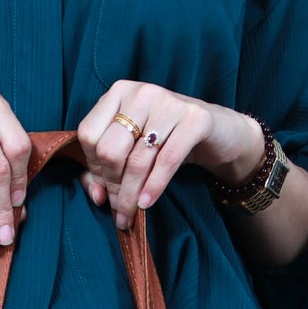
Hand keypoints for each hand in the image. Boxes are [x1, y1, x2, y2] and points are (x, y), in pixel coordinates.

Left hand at [76, 81, 264, 229]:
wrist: (218, 133)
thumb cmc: (168, 141)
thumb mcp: (134, 150)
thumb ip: (105, 170)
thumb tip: (97, 196)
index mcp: (119, 92)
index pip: (88, 135)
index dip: (94, 167)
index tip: (105, 187)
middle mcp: (141, 92)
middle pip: (109, 149)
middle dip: (112, 185)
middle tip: (119, 206)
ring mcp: (168, 102)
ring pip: (137, 161)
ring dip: (131, 196)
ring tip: (129, 216)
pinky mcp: (194, 119)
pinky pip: (166, 161)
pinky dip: (154, 187)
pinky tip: (147, 203)